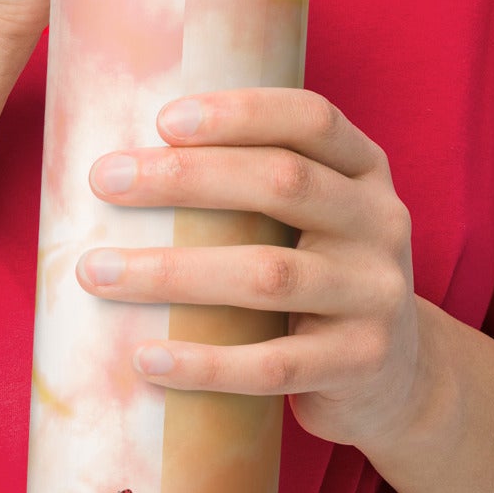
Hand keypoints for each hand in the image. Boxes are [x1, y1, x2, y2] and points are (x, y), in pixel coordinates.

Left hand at [75, 87, 428, 453]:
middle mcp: (381, 222)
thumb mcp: (312, 218)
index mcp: (365, 171)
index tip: (162, 119)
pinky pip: (272, 365)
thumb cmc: (317, 277)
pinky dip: (203, 363)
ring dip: (172, 271)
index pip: (311, 119)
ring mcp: (376, 295)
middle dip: (184, 177)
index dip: (240, 112)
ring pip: (268, 275)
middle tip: (104, 180)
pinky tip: (145, 358)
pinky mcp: (360, 364)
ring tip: (96, 271)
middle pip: (283, 183)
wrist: (397, 379)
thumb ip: (255, 185)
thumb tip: (123, 160)